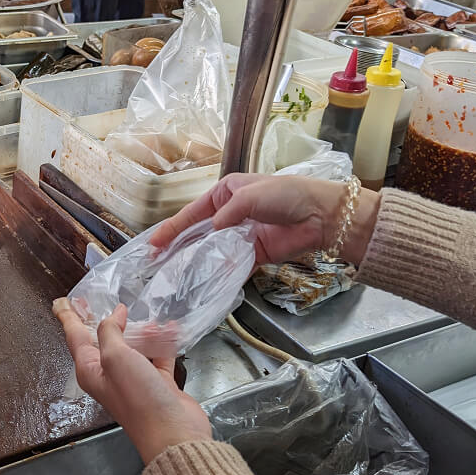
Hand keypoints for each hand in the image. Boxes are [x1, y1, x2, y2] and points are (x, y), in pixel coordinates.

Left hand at [54, 300, 211, 464]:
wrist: (172, 432)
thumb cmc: (137, 395)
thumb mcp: (115, 357)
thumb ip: (110, 332)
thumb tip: (112, 315)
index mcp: (91, 369)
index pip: (75, 336)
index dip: (68, 317)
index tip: (61, 302)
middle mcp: (109, 373)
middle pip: (104, 339)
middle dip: (105, 319)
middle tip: (99, 300)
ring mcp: (134, 378)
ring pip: (133, 345)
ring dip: (141, 330)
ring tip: (151, 317)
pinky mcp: (157, 382)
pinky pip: (157, 354)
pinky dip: (162, 342)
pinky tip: (170, 329)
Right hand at [151, 174, 380, 265]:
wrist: (321, 215)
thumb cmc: (286, 195)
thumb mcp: (250, 196)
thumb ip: (226, 215)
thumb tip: (211, 233)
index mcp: (226, 193)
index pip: (193, 213)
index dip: (172, 228)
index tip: (154, 243)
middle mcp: (230, 214)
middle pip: (198, 233)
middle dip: (178, 247)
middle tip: (157, 262)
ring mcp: (241, 235)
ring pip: (212, 250)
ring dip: (195, 261)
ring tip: (174, 274)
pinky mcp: (254, 254)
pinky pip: (232, 264)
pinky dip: (220, 272)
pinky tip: (204, 281)